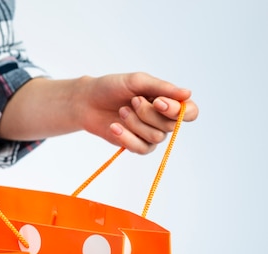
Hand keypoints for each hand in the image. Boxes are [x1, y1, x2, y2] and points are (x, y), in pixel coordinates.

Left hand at [80, 72, 198, 153]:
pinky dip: (126, 137)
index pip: (190, 112)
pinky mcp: (135, 144)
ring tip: (121, 111)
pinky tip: (114, 126)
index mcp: (168, 101)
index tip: (158, 102)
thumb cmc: (113, 87)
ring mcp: (149, 134)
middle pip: (170, 126)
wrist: (87, 101)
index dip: (177, 111)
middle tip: (133, 101)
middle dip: (149, 114)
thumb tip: (187, 93)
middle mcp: (163, 119)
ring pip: (156, 137)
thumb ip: (162, 88)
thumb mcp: (137, 81)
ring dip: (136, 123)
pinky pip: (140, 148)